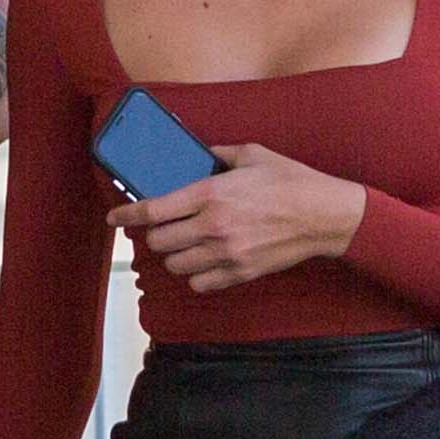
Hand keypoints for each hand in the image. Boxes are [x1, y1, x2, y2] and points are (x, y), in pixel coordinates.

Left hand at [104, 141, 365, 293]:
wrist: (325, 216)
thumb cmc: (291, 181)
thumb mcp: (251, 155)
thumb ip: (216, 155)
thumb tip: (195, 156)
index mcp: (211, 193)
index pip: (154, 210)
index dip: (127, 215)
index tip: (114, 218)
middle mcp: (213, 226)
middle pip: (159, 242)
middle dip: (155, 235)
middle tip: (163, 228)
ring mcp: (226, 253)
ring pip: (175, 265)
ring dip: (174, 256)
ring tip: (184, 245)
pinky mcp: (239, 273)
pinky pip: (199, 283)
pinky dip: (195, 275)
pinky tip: (204, 262)